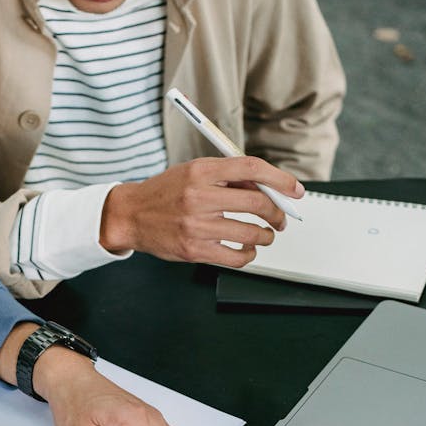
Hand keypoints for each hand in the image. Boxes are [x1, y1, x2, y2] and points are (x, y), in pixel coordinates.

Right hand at [100, 156, 304, 266]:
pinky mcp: (194, 250)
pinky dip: (248, 255)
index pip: (251, 168)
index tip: (294, 190)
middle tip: (280, 219)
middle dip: (277, 213)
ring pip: (250, 233)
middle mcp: (199, 196)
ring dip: (265, 236)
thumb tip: (267, 188)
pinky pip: (235, 257)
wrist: (131, 215)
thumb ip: (227, 177)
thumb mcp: (193, 172)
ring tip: (264, 235)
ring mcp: (196, 225)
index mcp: (202, 171)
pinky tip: (246, 250)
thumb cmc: (165, 193)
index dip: (280, 179)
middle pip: (257, 203)